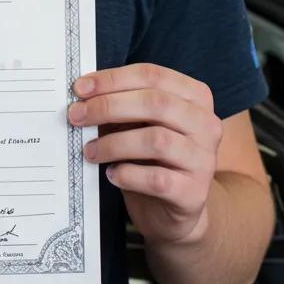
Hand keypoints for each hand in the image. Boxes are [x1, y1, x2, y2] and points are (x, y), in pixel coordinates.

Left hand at [67, 64, 222, 244]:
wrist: (174, 208)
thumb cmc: (151, 155)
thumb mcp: (138, 123)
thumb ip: (119, 104)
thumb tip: (82, 96)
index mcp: (195, 96)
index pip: (153, 75)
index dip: (112, 78)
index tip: (79, 88)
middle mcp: (206, 124)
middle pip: (155, 103)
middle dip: (108, 106)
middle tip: (76, 116)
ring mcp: (204, 159)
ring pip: (156, 140)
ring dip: (113, 143)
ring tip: (89, 150)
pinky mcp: (194, 193)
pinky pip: (157, 179)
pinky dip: (127, 174)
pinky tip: (111, 174)